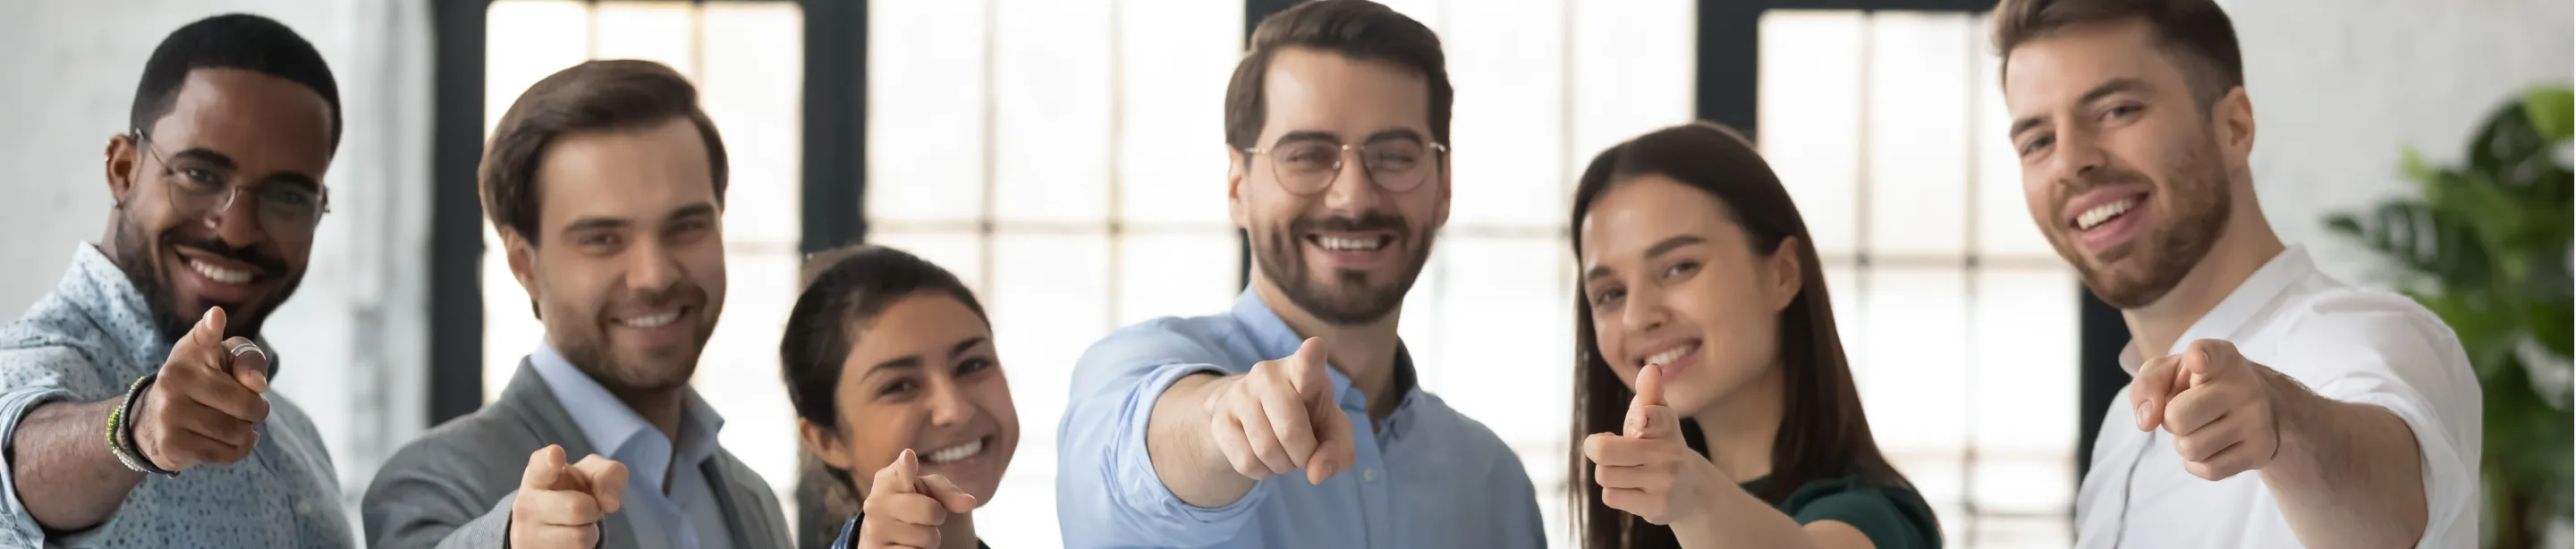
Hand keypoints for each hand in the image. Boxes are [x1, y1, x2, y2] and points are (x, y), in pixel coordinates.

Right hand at [134, 306, 271, 471]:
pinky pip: (227, 453)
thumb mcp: (226, 362)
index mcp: (190, 352)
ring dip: (247, 433)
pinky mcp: (172, 443)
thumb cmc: (205, 384)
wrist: (156, 421)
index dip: (211, 328)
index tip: (216, 316)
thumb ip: (248, 361)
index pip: (203, 337)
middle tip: (249, 410)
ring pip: (238, 432)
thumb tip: (256, 383)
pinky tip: (229, 441)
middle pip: (246, 403)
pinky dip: (238, 450)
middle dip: (258, 411)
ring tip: (235, 425)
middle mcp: (174, 378)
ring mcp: (169, 412)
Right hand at [508, 445, 627, 548]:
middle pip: (578, 508)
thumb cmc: (573, 491)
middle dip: (593, 510)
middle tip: (584, 508)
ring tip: (575, 525)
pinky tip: (568, 541)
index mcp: (538, 475)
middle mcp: (526, 504)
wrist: (547, 526)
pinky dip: (583, 547)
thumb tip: (611, 503)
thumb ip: (609, 474)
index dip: (550, 460)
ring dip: (588, 531)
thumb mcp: (591, 475)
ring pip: (580, 537)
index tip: (555, 454)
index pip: (541, 466)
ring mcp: (527, 535)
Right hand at [858, 449, 979, 548]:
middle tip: (928, 515)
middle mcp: (876, 502)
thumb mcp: (932, 492)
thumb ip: (949, 493)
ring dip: (929, 538)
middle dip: (937, 516)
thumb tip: (968, 503)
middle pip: (929, 511)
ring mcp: (874, 529)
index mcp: (889, 479)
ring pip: (926, 537)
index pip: (901, 471)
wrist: (892, 535)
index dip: (906, 466)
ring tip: (915, 532)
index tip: (909, 457)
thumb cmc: (915, 505)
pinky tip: (906, 545)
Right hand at [1202, 337, 1353, 484]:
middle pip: (1290, 429)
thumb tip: (1316, 474)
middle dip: (1304, 455)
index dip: (1311, 357)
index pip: (1307, 362)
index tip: (1314, 347)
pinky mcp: (1219, 418)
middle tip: (1305, 454)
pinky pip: (1246, 461)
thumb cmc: (1306, 418)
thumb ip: (1338, 451)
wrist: (1256, 417)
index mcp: (1303, 370)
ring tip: (1285, 454)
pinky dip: (1262, 471)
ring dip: (1283, 466)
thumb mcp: (1331, 430)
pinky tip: (1264, 458)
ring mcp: (1239, 394)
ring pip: (1266, 449)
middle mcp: (1268, 374)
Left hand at [1584, 364, 1722, 525]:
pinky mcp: (1657, 507)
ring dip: (1607, 472)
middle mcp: (1668, 454)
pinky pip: (1611, 497)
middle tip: (1605, 448)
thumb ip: (1651, 393)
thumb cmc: (1663, 446)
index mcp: (1665, 426)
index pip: (1652, 418)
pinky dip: (1615, 492)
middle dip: (1597, 448)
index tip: (1641, 420)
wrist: (1693, 491)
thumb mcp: (1660, 418)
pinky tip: (1632, 488)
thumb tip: (1651, 369)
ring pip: (1604, 475)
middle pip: (1603, 451)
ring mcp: (1664, 483)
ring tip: (1624, 470)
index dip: (1644, 418)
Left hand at [2131, 339, 2285, 480]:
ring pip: (2190, 449)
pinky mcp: (2260, 450)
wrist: (2257, 407)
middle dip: (2171, 422)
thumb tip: (2146, 421)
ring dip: (2185, 444)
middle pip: (2178, 418)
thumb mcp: (2170, 373)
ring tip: (2202, 428)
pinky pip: (2209, 470)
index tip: (2197, 360)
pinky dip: (2199, 464)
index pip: (2208, 353)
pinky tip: (2212, 446)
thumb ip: (2146, 385)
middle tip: (2186, 413)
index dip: (2198, 357)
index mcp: (2220, 357)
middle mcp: (2243, 385)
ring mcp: (2256, 419)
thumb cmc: (2201, 386)